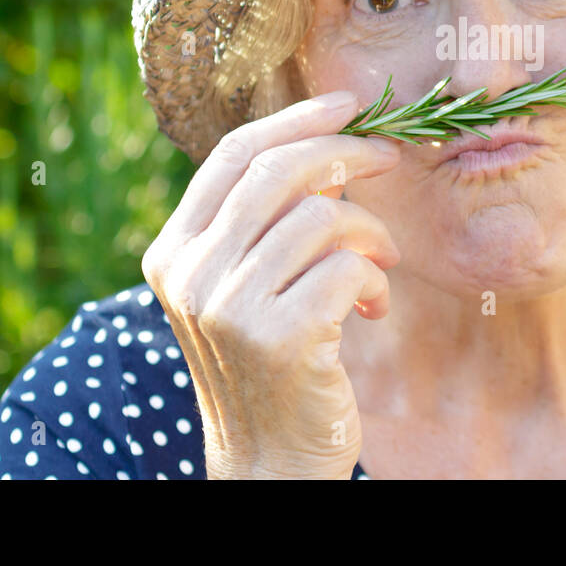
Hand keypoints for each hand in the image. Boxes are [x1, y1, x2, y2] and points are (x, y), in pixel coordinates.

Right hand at [141, 91, 401, 478]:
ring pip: (323, 217)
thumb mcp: (248, 285)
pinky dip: (374, 279)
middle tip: (391, 158)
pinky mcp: (279, 337)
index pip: (234, 154)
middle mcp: (190, 274)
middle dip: (348, 152)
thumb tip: (329, 147)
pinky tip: (372, 307)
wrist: (270, 462)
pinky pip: (347, 266)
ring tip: (379, 266)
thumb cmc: (271, 362)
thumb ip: (268, 222)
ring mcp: (230, 306)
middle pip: (280, 171)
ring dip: (370, 234)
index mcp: (174, 251)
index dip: (297, 119)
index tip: (348, 103)